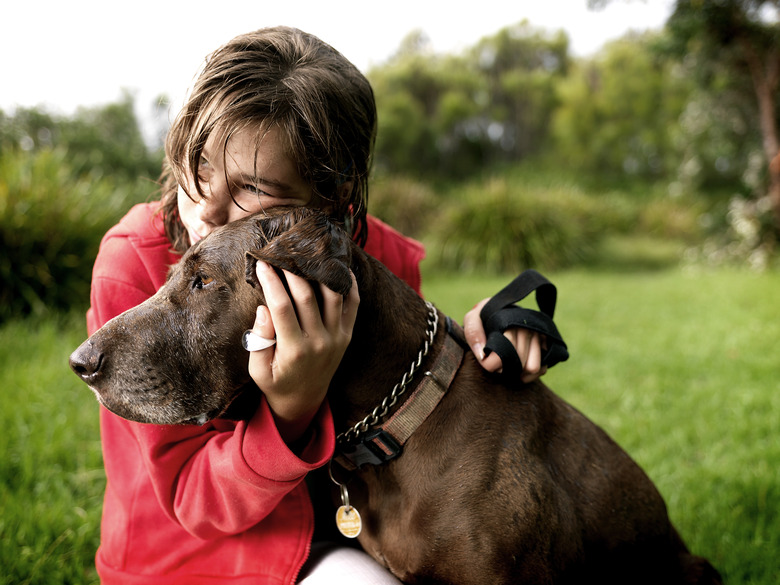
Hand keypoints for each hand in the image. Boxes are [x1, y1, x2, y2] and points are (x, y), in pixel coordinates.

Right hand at [248, 260, 358, 443]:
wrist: (304, 400)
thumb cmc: (276, 382)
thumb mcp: (258, 369)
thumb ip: (259, 340)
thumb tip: (264, 309)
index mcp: (295, 350)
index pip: (282, 306)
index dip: (271, 281)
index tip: (261, 263)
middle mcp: (320, 341)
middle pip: (307, 296)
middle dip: (292, 271)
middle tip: (282, 252)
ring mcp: (337, 337)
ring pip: (333, 295)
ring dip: (320, 272)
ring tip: (308, 255)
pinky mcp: (347, 334)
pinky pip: (353, 304)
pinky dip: (348, 284)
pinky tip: (338, 267)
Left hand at [464, 298, 547, 383]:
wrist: (501, 310)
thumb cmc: (484, 317)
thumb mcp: (472, 319)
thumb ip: (473, 333)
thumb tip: (482, 356)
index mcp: (511, 320)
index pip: (507, 349)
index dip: (494, 362)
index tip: (485, 361)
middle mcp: (528, 327)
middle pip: (520, 362)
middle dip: (504, 368)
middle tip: (495, 364)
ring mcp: (539, 336)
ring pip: (533, 367)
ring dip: (517, 373)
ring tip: (506, 365)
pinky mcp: (546, 345)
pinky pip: (542, 369)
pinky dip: (529, 375)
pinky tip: (517, 369)